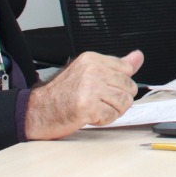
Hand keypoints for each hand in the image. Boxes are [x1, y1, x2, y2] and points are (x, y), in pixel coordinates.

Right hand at [24, 50, 142, 136]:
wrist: (36, 111)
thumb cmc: (62, 94)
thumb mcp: (88, 72)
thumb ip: (116, 65)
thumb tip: (138, 56)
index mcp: (92, 59)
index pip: (127, 69)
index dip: (120, 84)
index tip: (106, 88)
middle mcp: (92, 70)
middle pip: (129, 87)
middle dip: (118, 99)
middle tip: (100, 102)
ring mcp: (90, 88)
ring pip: (124, 102)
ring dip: (112, 111)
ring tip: (95, 109)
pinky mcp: (87, 106)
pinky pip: (112, 116)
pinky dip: (103, 120)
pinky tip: (90, 116)